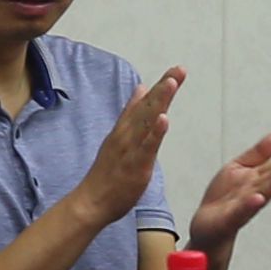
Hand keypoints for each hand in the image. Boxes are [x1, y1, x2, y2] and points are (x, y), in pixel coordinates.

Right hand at [53, 65, 184, 236]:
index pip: (144, 103)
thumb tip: (141, 90)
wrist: (91, 201)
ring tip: (171, 82)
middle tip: (179, 68)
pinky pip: (146, 146)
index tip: (175, 70)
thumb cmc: (108, 174)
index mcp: (125, 129)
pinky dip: (155, 132)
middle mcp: (126, 134)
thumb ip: (131, 114)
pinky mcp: (134, 164)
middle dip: (164, 87)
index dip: (160, 86)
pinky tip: (164, 119)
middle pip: (147, 106)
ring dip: (159, 101)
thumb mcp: (120, 138)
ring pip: (146, 121)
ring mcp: (130, 148)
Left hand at [188, 132, 270, 252]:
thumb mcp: (240, 166)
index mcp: (258, 178)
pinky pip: (241, 211)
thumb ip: (260, 152)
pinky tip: (258, 198)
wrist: (206, 225)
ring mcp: (244, 206)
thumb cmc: (223, 198)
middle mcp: (255, 192)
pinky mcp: (230, 218)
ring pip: (262, 194)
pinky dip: (250, 205)